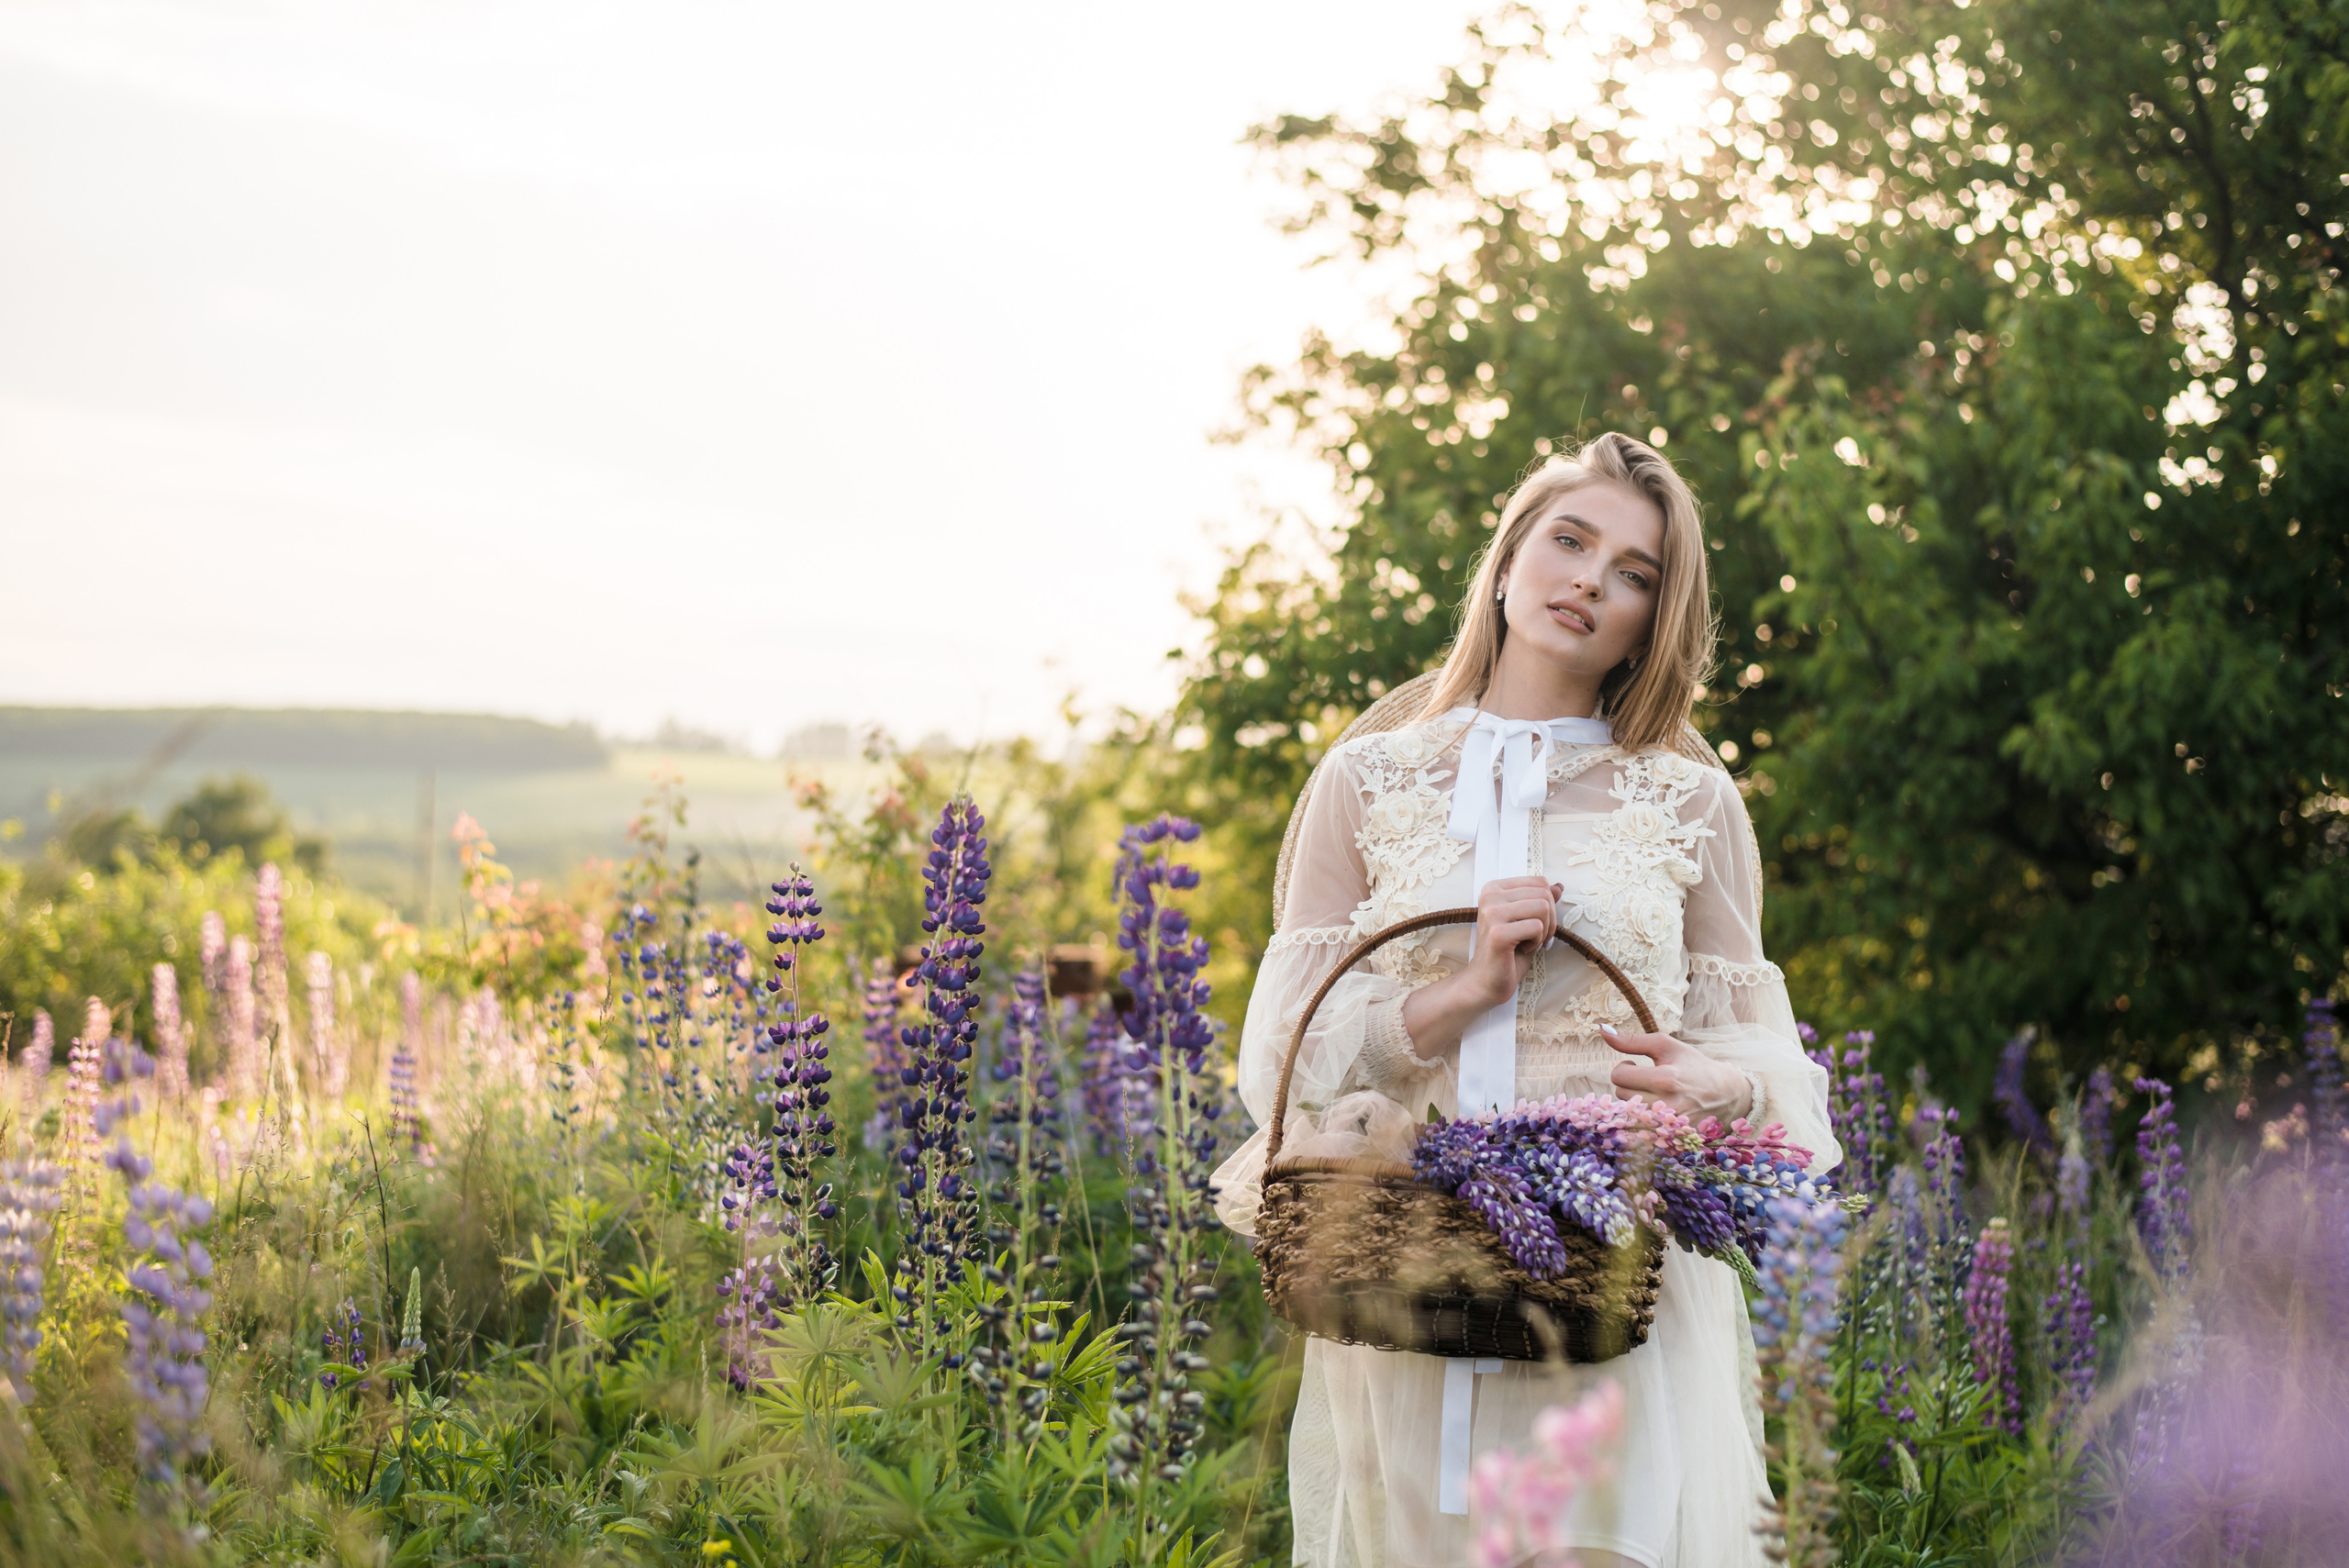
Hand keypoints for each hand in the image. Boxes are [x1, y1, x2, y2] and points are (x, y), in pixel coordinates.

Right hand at [1459, 876, 1561, 1010]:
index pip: (1540, 882)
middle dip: (1550, 920)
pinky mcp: (1498, 933)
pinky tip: (1522, 949)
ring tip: (1529, 942)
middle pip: (1543, 894)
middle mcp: (1489, 896)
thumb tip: (1558, 886)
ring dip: (1544, 931)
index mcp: (1494, 888)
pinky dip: (1537, 942)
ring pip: (1543, 908)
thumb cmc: (1508, 952)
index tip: (1537, 924)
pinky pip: (1537, 927)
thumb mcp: (1528, 921)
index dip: (1549, 905)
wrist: (1487, 981)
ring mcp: (1492, 913)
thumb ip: (1540, 902)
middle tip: (1536, 937)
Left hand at [1601, 1027, 1753, 1124]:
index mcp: (1665, 1080)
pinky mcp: (1672, 1140)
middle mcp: (1666, 1106)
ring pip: (1628, 1114)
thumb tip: (1602, 1030)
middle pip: (1621, 1095)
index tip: (1636, 1067)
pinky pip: (1640, 1131)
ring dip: (1636, 1103)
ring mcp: (1669, 1127)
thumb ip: (1632, 1040)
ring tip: (1654, 1095)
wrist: (1726, 1094)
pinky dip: (1645, 1121)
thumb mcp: (1666, 1046)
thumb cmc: (1693, 1066)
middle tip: (1648, 1081)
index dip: (1624, 1068)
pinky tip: (1658, 1112)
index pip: (1618, 1075)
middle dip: (1630, 1085)